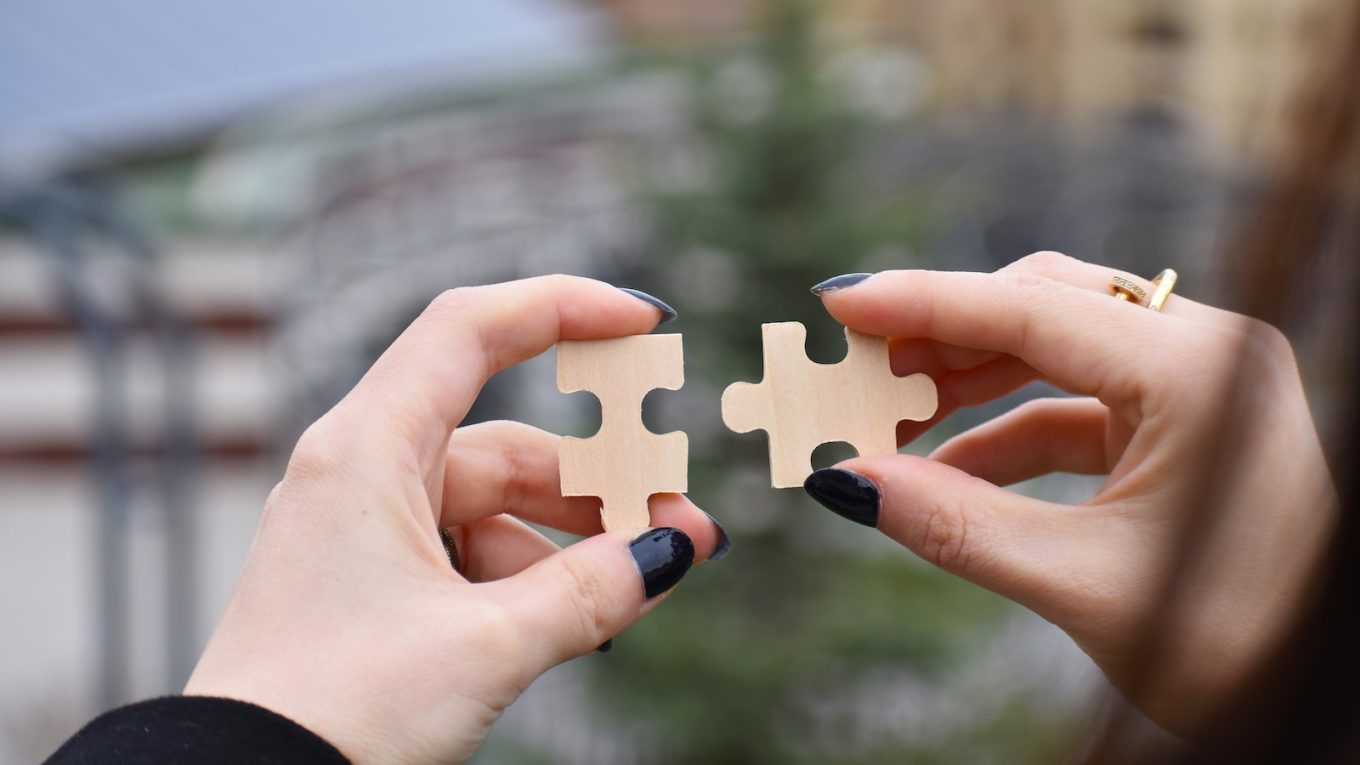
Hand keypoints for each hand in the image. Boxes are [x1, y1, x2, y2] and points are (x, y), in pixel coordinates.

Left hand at [184, 277, 724, 763]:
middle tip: (682, 521)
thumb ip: (590, 593)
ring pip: (496, 505)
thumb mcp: (484, 647)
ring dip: (576, 539)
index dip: (563, 306)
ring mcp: (366, 529)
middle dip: (602, 481)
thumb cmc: (333, 712)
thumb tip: (669, 553)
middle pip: (506, 440)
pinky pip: (471, 553)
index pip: (470, 331)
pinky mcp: (373, 582)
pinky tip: (586, 615)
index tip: (645, 324)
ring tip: (647, 580)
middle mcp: (361, 473)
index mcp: (366, 450)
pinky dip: (533, 576)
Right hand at [805, 252, 1337, 734]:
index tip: (840, 302)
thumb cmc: (1232, 644)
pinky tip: (944, 470)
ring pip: (1055, 349)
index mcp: (1198, 374)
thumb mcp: (1081, 583)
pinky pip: (1076, 405)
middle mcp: (1206, 355)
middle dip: (942, 336)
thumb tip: (849, 483)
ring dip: (967, 381)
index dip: (925, 304)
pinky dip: (1006, 432)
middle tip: (854, 362)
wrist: (1313, 690)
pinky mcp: (1185, 424)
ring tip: (888, 413)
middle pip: (1043, 308)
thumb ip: (957, 525)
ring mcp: (1199, 387)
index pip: (1033, 310)